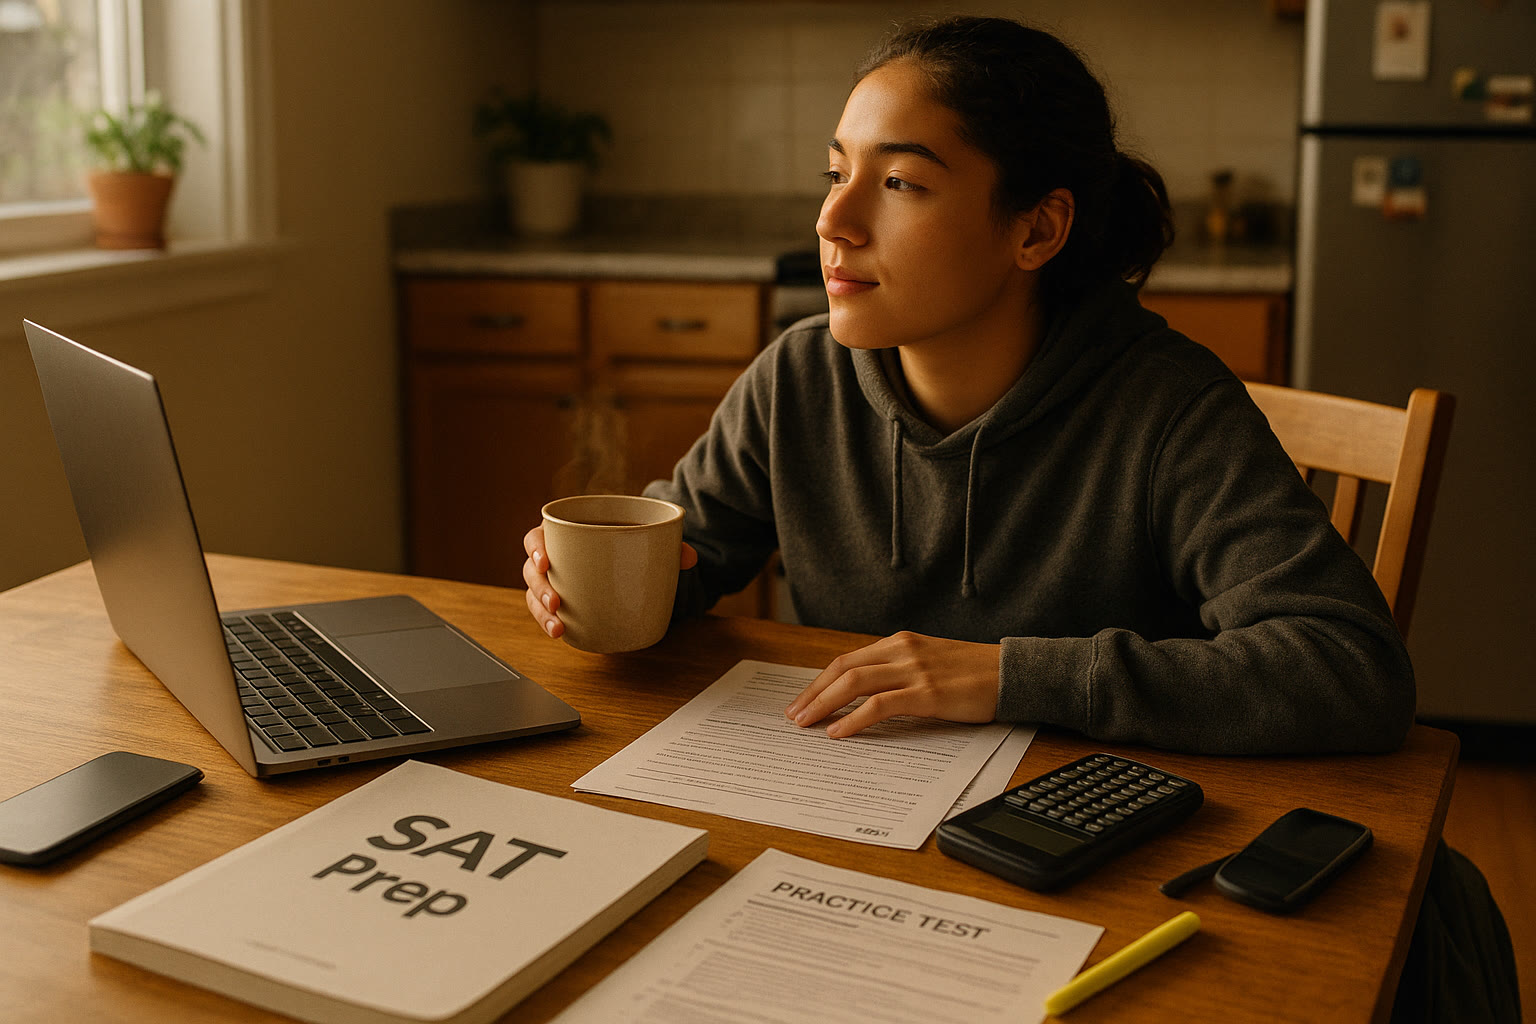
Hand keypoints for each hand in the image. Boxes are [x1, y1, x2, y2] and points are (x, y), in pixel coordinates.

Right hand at [522, 525, 698, 637]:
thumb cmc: (625, 542)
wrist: (624, 558)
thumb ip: (665, 544)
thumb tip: (689, 557)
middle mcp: (552, 558)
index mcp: (564, 533)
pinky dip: (549, 623)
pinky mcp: (558, 602)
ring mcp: (553, 582)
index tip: (546, 561)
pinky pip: (544, 613)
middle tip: (556, 603)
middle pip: (532, 571)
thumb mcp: (642, 539)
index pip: (537, 536)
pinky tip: (560, 633)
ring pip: (534, 596)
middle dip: (540, 588)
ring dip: (541, 613)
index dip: (535, 548)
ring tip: (558, 627)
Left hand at [784, 631, 1000, 737]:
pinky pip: (879, 705)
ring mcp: (914, 670)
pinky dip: (853, 719)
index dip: (820, 681)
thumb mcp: (929, 663)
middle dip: (813, 693)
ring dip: (824, 704)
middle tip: (793, 716)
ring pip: (854, 683)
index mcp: (899, 643)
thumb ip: (899, 671)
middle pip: (843, 669)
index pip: (848, 660)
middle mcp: (902, 651)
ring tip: (807, 724)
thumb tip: (865, 697)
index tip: (803, 700)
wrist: (1011, 673)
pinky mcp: (927, 693)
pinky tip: (839, 732)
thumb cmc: (973, 674)